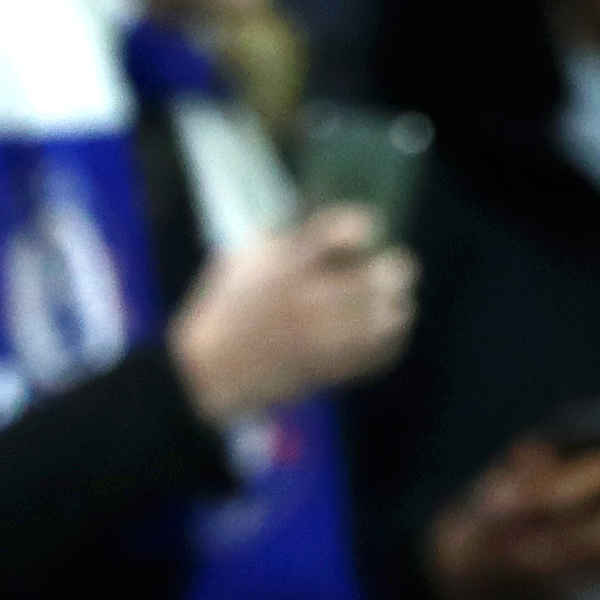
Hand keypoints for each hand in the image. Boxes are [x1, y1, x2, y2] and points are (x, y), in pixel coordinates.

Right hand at [169, 208, 416, 421]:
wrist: (204, 372)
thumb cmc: (224, 309)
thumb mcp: (243, 261)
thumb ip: (286, 241)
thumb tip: (327, 229)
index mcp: (287, 264)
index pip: (344, 231)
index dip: (363, 227)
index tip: (367, 232)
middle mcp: (309, 297)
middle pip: (379, 276)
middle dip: (394, 270)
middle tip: (395, 269)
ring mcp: (320, 335)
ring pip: (386, 318)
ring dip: (395, 307)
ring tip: (394, 303)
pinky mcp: (324, 367)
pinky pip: (376, 355)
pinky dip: (387, 343)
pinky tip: (382, 334)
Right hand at [422, 435, 599, 599]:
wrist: (458, 586)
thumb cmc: (486, 517)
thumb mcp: (490, 485)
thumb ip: (525, 466)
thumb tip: (558, 447)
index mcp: (501, 521)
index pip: (547, 503)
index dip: (588, 481)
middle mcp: (528, 556)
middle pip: (594, 542)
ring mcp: (549, 583)